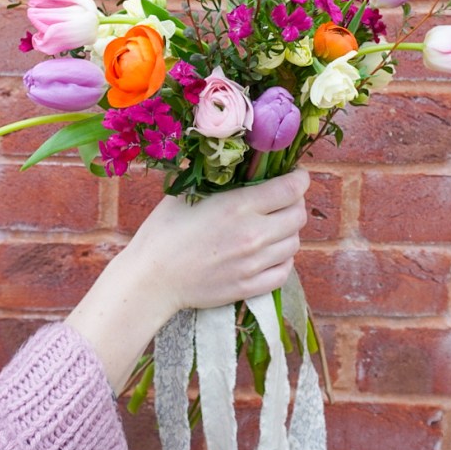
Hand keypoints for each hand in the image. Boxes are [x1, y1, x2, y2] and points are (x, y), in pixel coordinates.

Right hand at [65, 170, 308, 392]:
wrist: (151, 278)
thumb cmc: (164, 231)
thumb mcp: (188, 193)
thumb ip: (219, 179)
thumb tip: (238, 163)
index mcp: (239, 206)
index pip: (291, 189)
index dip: (299, 179)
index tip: (295, 176)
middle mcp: (253, 234)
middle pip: (298, 216)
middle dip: (295, 203)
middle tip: (283, 200)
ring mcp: (254, 264)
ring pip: (294, 243)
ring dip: (288, 231)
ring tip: (274, 226)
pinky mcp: (250, 286)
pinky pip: (284, 271)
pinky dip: (283, 259)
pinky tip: (270, 253)